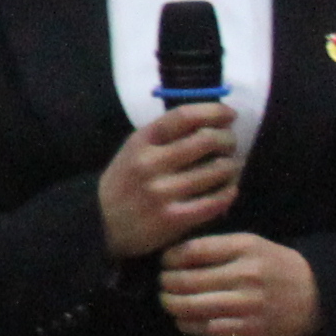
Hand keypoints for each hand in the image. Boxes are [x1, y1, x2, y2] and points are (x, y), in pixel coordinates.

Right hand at [96, 104, 237, 259]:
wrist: (102, 223)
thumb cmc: (127, 181)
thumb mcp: (135, 149)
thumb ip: (166, 136)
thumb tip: (212, 122)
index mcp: (142, 141)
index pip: (183, 116)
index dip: (213, 111)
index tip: (229, 114)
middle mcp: (151, 163)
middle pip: (206, 140)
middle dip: (227, 139)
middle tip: (231, 144)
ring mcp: (162, 192)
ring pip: (216, 171)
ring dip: (232, 166)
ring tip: (231, 167)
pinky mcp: (173, 219)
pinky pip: (214, 202)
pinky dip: (228, 192)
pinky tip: (229, 189)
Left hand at [158, 232, 318, 335]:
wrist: (318, 294)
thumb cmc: (277, 265)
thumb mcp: (252, 244)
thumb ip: (218, 247)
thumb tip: (175, 254)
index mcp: (243, 247)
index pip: (192, 251)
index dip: (170, 258)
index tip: (165, 262)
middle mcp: (244, 274)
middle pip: (187, 280)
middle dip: (167, 283)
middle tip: (162, 284)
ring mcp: (248, 303)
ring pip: (193, 306)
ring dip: (172, 305)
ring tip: (168, 302)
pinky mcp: (251, 328)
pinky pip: (209, 328)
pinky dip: (189, 325)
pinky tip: (183, 320)